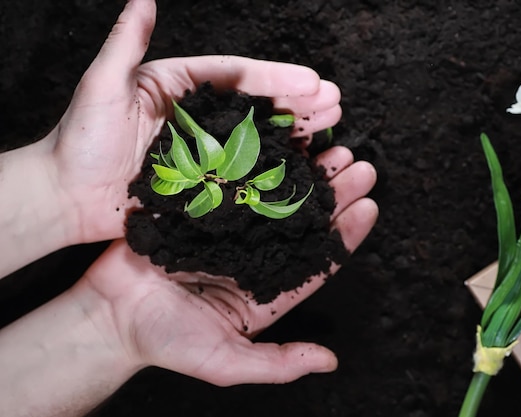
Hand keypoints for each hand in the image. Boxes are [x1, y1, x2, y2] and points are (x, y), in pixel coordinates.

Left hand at [49, 0, 340, 243]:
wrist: (65, 197)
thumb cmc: (78, 140)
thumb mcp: (103, 85)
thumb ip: (127, 42)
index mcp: (180, 87)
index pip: (237, 77)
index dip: (276, 78)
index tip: (313, 81)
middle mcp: (199, 118)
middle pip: (256, 107)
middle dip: (298, 104)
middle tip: (336, 103)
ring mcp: (204, 153)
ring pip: (257, 140)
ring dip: (294, 134)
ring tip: (330, 129)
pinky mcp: (203, 185)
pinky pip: (243, 176)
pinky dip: (273, 171)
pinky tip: (301, 168)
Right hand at [78, 146, 376, 384]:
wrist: (111, 315)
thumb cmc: (167, 342)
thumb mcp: (226, 362)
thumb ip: (278, 363)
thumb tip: (329, 361)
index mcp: (269, 290)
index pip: (318, 261)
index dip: (345, 234)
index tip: (369, 205)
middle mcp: (256, 256)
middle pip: (305, 221)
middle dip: (334, 193)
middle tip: (360, 165)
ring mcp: (230, 229)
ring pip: (277, 195)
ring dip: (305, 172)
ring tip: (332, 147)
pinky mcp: (202, 208)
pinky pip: (236, 181)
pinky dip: (258, 163)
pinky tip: (279, 143)